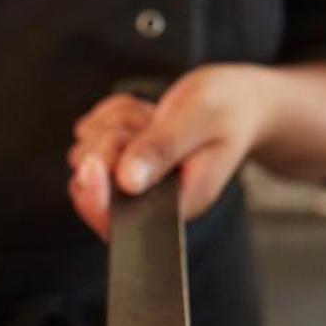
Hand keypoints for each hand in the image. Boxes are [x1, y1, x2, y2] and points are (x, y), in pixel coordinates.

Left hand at [66, 66, 272, 238]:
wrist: (239, 102)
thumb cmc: (228, 109)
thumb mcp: (202, 117)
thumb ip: (164, 147)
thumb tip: (127, 181)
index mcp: (177, 203)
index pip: (118, 224)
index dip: (95, 197)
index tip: (93, 163)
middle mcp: (150, 199)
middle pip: (91, 180)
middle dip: (112, 139)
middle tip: (151, 121)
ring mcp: (131, 180)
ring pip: (86, 152)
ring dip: (114, 123)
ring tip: (155, 117)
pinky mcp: (119, 158)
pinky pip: (89, 132)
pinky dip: (111, 114)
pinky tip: (144, 113)